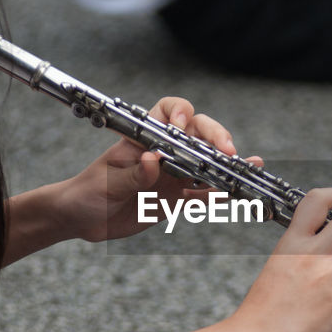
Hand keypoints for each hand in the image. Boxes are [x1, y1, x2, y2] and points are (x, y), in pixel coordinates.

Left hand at [53, 97, 261, 242]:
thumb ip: (132, 174)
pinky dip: (220, 195)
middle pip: (196, 134)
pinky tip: (238, 193)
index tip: (183, 124)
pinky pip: (202, 197)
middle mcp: (162, 152)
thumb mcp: (106, 183)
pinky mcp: (175, 200)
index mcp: (143, 139)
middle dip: (215, 138)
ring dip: (228, 165)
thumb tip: (155, 160)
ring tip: (251, 166)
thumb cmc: (87, 192)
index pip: (167, 111)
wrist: (80, 219)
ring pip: (206, 164)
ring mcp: (172, 176)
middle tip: (227, 151)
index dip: (179, 112)